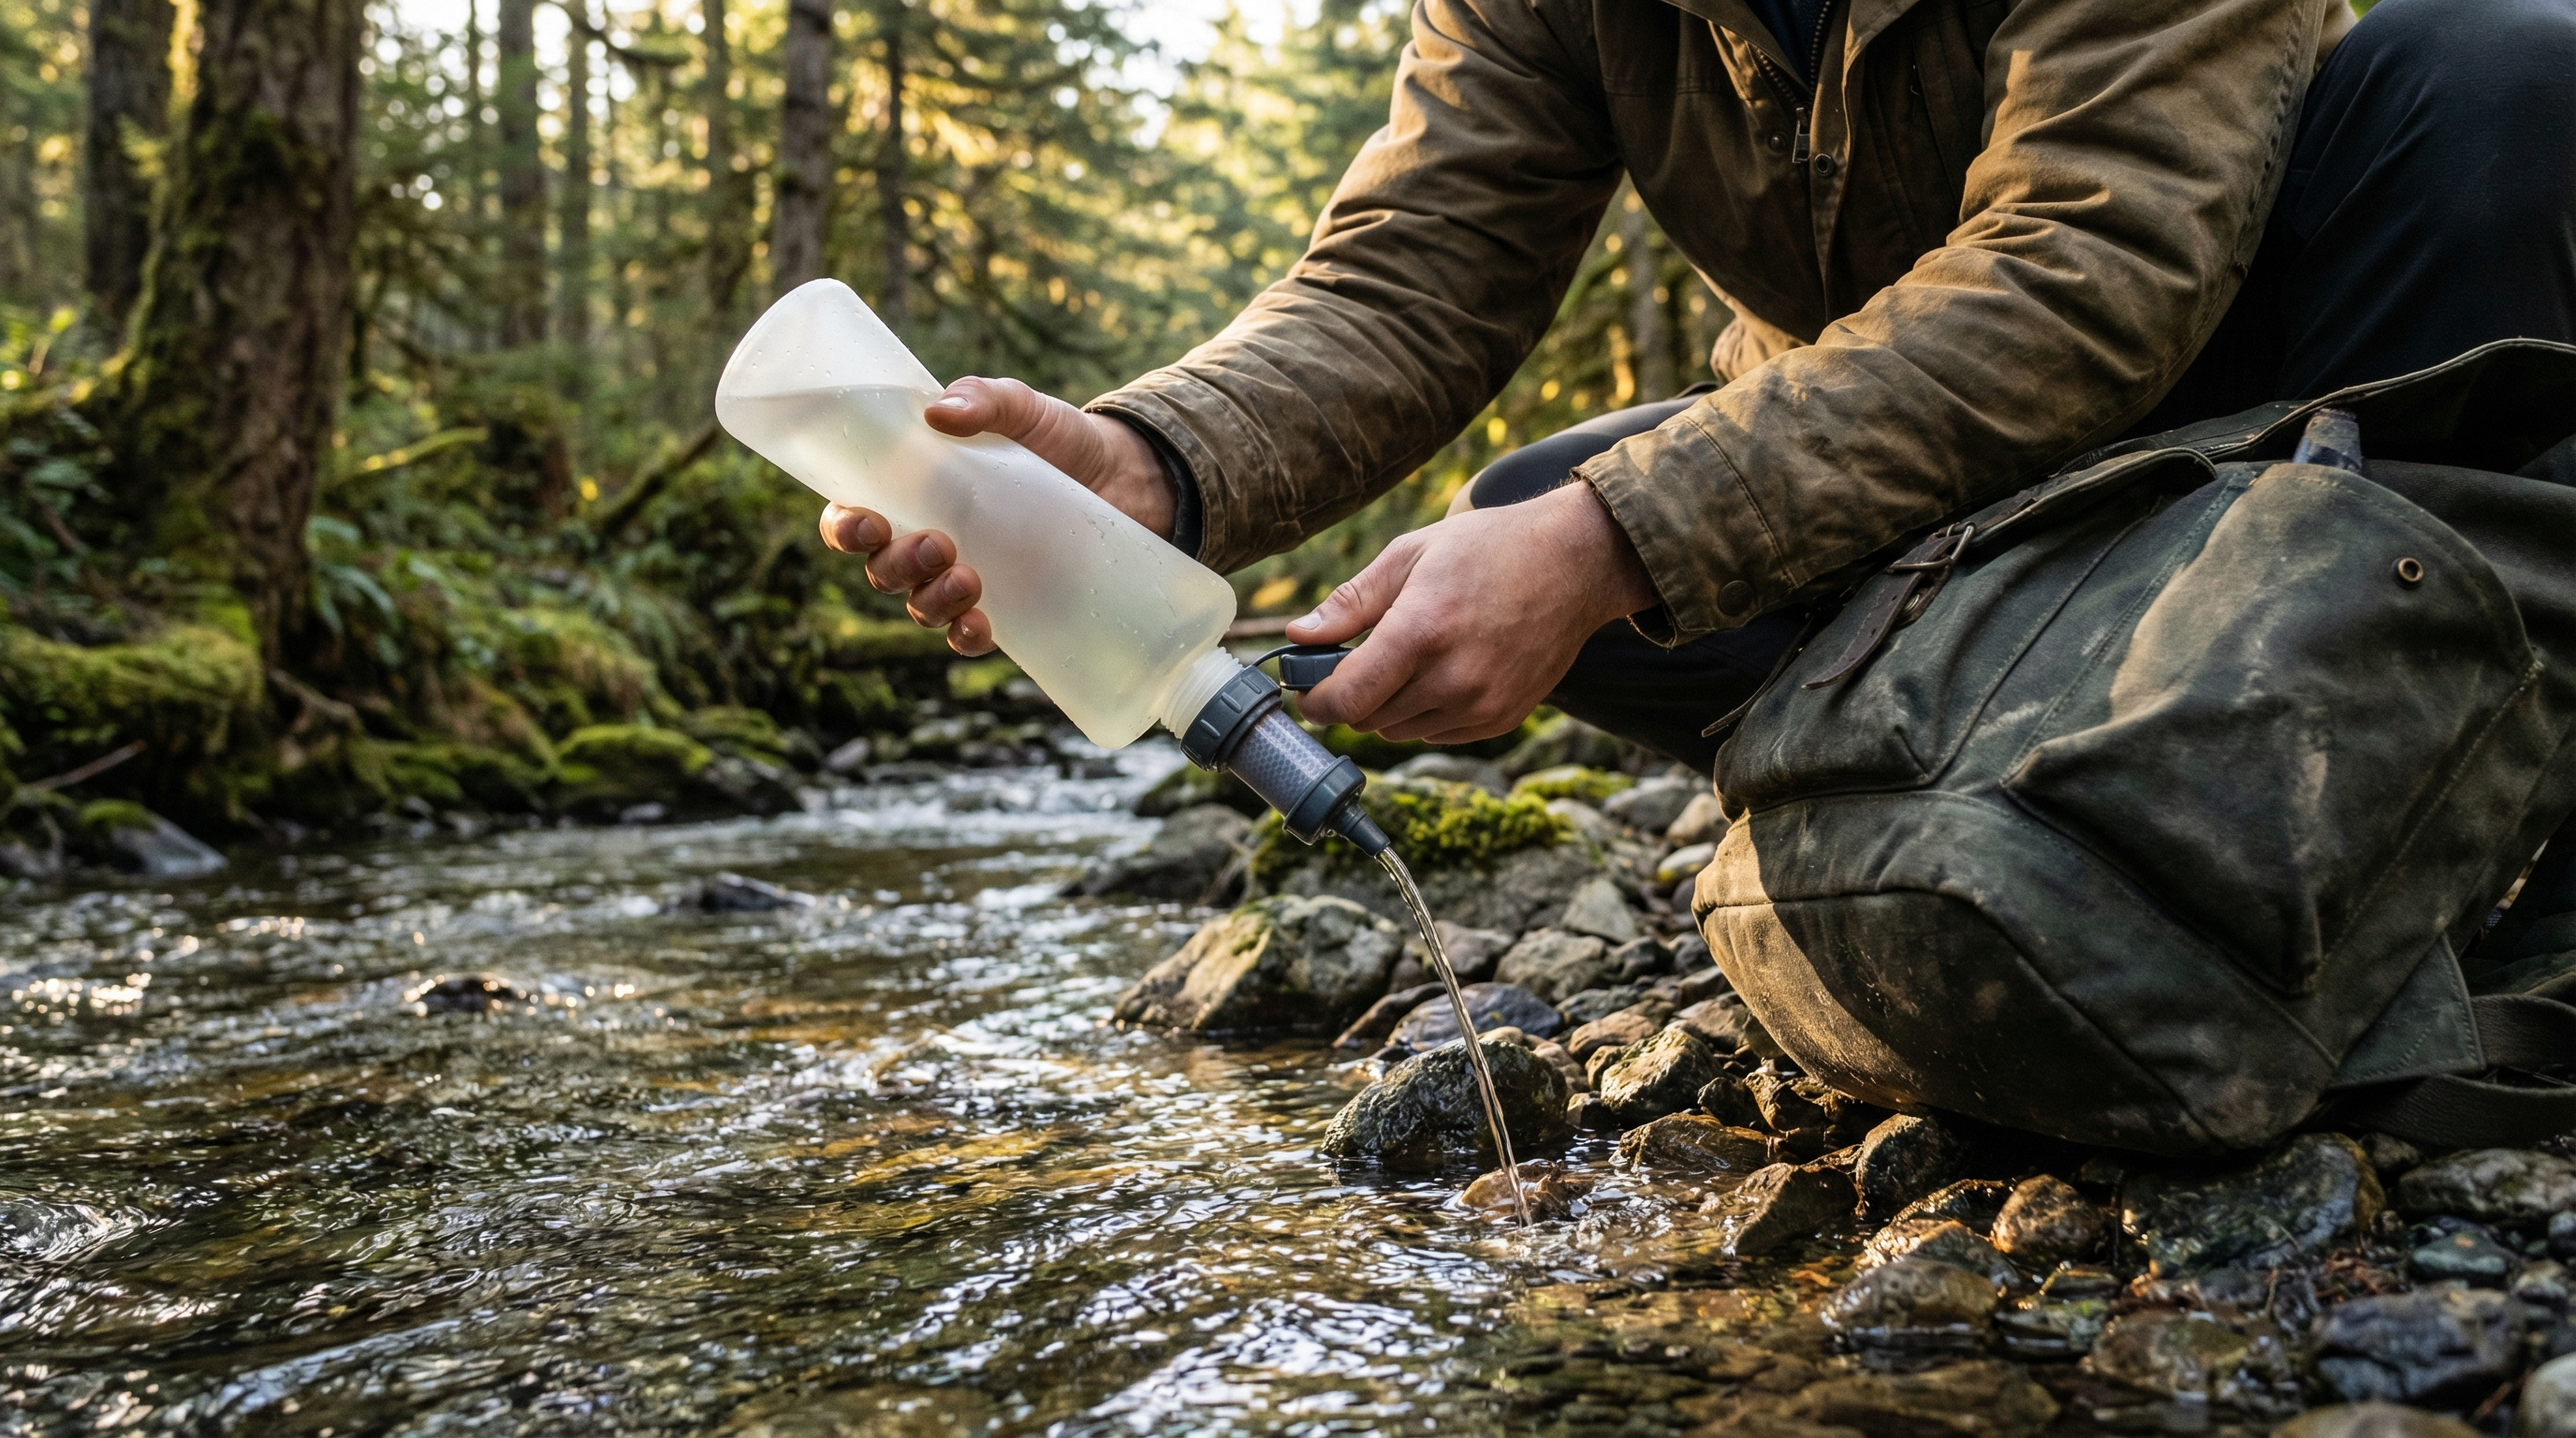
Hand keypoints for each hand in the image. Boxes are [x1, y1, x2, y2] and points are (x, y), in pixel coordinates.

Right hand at [818, 376, 1168, 654]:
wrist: (1127, 476)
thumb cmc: (1060, 437)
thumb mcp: (1023, 407)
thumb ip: (984, 399)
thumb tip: (939, 412)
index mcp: (916, 491)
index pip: (854, 518)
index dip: (844, 528)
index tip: (867, 523)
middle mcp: (931, 539)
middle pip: (883, 570)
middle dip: (896, 565)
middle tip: (938, 545)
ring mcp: (966, 577)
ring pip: (920, 606)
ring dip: (931, 601)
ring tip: (967, 580)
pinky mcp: (1008, 605)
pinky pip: (968, 636)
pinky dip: (965, 637)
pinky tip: (979, 626)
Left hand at [1288, 482, 1660, 742]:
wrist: (1574, 564)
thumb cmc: (1488, 549)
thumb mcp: (1409, 555)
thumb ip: (1350, 602)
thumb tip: (1298, 636)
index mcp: (1420, 632)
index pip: (1345, 700)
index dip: (1315, 701)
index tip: (1308, 689)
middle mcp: (1452, 678)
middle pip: (1367, 719)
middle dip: (1350, 696)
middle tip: (1357, 660)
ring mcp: (1481, 704)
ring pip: (1400, 731)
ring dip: (1388, 705)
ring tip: (1408, 658)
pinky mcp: (1502, 718)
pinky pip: (1438, 733)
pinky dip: (1425, 713)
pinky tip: (1441, 671)